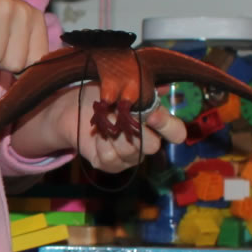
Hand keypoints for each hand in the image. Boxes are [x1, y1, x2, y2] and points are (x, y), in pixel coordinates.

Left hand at [11, 86, 187, 173]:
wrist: (74, 109)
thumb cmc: (104, 95)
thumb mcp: (123, 86)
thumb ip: (141, 90)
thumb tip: (155, 90)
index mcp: (155, 123)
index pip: (176, 132)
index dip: (167, 126)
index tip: (152, 114)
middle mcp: (146, 142)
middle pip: (153, 146)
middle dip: (136, 130)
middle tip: (121, 115)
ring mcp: (129, 156)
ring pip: (130, 151)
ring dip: (115, 132)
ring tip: (106, 119)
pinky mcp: (110, 164)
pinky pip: (110, 156)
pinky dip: (101, 141)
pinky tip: (97, 132)